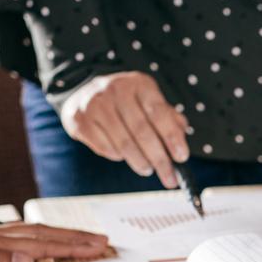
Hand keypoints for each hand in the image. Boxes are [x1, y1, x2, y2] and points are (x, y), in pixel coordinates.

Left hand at [0, 223, 109, 261]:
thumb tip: (28, 259)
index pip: (38, 242)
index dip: (70, 245)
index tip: (97, 246)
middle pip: (39, 235)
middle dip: (73, 239)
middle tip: (102, 241)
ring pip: (27, 235)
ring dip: (56, 238)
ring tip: (79, 239)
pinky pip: (9, 242)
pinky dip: (30, 241)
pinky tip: (32, 243)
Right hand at [58, 71, 191, 188]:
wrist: (84, 93)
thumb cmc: (125, 102)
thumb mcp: (148, 101)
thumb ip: (168, 118)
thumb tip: (181, 139)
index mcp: (138, 83)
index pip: (159, 113)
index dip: (172, 137)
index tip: (182, 157)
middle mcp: (116, 90)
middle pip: (141, 131)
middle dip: (159, 159)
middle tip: (169, 177)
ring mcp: (95, 104)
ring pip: (123, 143)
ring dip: (139, 161)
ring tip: (147, 169)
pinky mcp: (80, 121)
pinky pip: (105, 148)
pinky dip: (118, 157)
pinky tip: (123, 155)